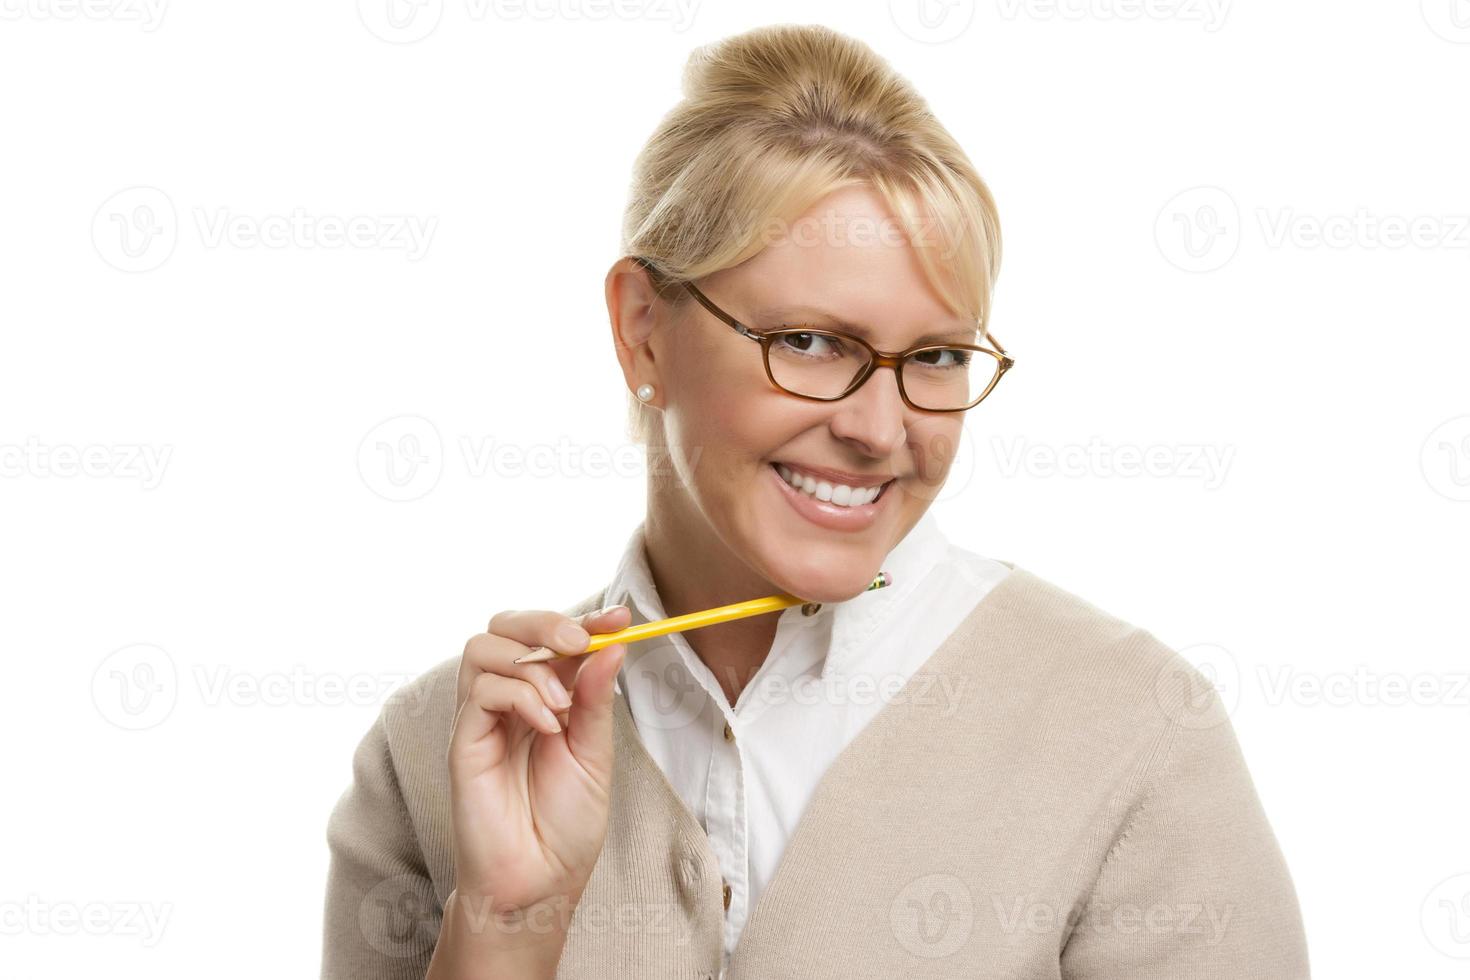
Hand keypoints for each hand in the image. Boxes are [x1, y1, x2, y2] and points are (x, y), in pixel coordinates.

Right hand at [447, 604, 630, 932]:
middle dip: (546, 622)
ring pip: (482, 646)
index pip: (551, 639)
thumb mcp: (596, 753)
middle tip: (580, 641)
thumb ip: (596, 699)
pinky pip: (481, 691)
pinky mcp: (464, 741)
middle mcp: (508, 700)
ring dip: (532, 663)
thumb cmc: (566, 825)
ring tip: (562, 706)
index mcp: (543, 697)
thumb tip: (611, 644)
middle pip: (505, 625)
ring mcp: (482, 718)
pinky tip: (546, 726)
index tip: (620, 617)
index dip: (584, 619)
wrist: (540, 882)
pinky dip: (520, 695)